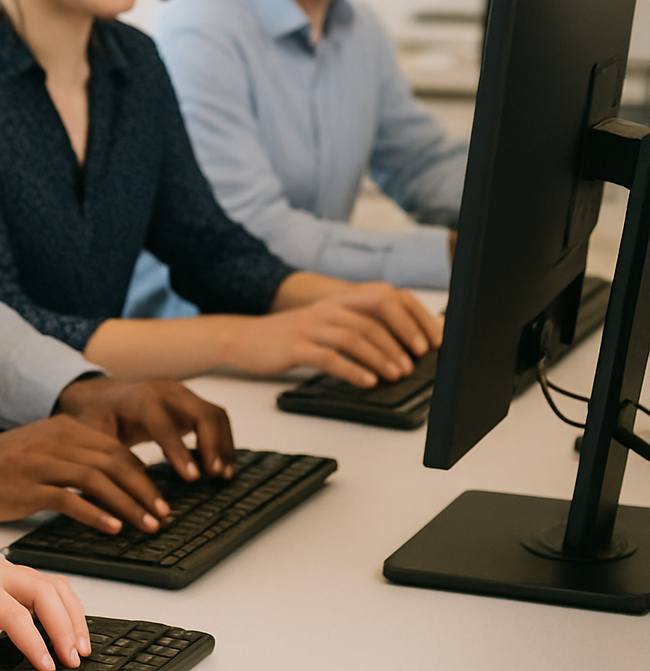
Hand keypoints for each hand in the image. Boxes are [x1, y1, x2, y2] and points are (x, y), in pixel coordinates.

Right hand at [0, 415, 170, 532]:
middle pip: (112, 461)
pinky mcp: (26, 487)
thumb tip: (113, 478)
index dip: (143, 473)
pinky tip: (113, 528)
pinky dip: (96, 514)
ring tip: (147, 525)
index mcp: (63, 428)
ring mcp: (40, 462)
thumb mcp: (41, 449)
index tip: (159, 497)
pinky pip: (69, 499)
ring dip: (128, 504)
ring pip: (97, 479)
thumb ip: (74, 455)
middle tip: (163, 514)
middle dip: (144, 489)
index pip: (115, 447)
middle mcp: (55, 440)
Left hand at [0, 537, 88, 670]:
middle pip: (42, 590)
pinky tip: (72, 631)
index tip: (47, 667)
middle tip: (72, 660)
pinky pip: (50, 587)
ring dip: (71, 616)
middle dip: (63, 626)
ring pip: (52, 585)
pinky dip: (66, 608)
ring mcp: (6, 572)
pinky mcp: (14, 579)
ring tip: (80, 649)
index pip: (12, 612)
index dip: (34, 641)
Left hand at [55, 377, 234, 481]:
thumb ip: (108, 457)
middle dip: (212, 444)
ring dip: (223, 445)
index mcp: (139, 399)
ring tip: (224, 476)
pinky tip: (222, 466)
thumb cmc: (97, 417)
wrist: (102, 397)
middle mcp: (165, 392)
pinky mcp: (190, 404)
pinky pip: (215, 419)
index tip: (192, 477)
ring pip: (214, 414)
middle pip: (200, 412)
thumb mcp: (92, 434)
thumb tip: (124, 491)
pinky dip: (223, 442)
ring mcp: (181, 395)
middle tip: (216, 476)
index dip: (179, 450)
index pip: (164, 423)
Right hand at [235, 281, 441, 386]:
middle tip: (420, 358)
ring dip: (382, 356)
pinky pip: (329, 357)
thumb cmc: (291, 336)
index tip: (434, 339)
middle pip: (376, 313)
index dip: (415, 316)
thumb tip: (404, 345)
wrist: (244, 339)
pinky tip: (367, 382)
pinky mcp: (296, 347)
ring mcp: (311, 326)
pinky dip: (353, 370)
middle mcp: (328, 308)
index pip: (388, 296)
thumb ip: (358, 326)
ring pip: (355, 336)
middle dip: (403, 335)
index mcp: (340, 300)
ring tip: (397, 374)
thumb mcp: (326, 323)